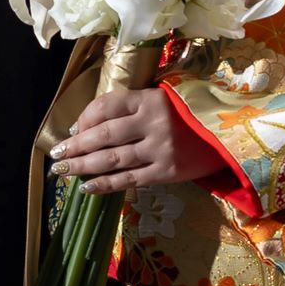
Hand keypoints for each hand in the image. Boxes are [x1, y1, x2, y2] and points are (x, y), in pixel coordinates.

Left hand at [54, 89, 195, 194]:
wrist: (227, 136)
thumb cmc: (188, 116)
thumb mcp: (161, 101)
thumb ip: (129, 109)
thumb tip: (85, 128)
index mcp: (150, 99)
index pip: (106, 106)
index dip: (84, 119)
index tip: (72, 130)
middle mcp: (153, 122)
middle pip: (104, 135)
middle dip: (76, 146)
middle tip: (56, 155)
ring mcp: (160, 149)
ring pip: (113, 159)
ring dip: (84, 166)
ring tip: (63, 170)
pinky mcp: (167, 172)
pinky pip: (129, 179)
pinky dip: (105, 184)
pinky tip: (87, 187)